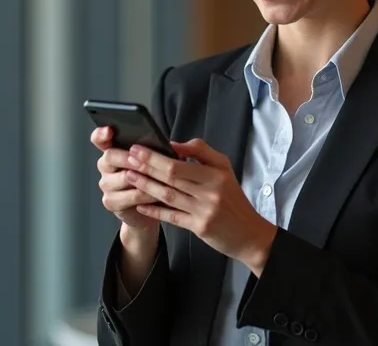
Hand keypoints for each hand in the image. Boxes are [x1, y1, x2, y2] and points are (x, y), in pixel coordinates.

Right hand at [92, 126, 158, 230]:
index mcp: (113, 150)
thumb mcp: (154, 160)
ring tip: (159, 178)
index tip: (110, 130)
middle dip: (128, 157)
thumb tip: (165, 145)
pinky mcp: (110, 202)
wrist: (150, 207)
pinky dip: (146, 195)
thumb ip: (152, 150)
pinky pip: (130, 197)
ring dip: (143, 178)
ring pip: (123, 178)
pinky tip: (157, 194)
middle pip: (110, 156)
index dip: (102, 134)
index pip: (99, 138)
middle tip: (142, 160)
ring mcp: (106, 184)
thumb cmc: (152, 177)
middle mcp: (105, 166)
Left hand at [125, 139, 277, 275]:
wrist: (249, 233)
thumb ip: (201, 152)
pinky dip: (155, 210)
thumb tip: (174, 144)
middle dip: (147, 167)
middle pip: (171, 177)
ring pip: (169, 196)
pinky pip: (172, 217)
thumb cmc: (233, 199)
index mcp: (216, 174)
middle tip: (128, 159)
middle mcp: (210, 192)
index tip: (139, 149)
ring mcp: (204, 211)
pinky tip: (141, 204)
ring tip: (129, 177)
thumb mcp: (224, 169)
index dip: (156, 156)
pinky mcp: (199, 228)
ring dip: (146, 186)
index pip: (180, 163)